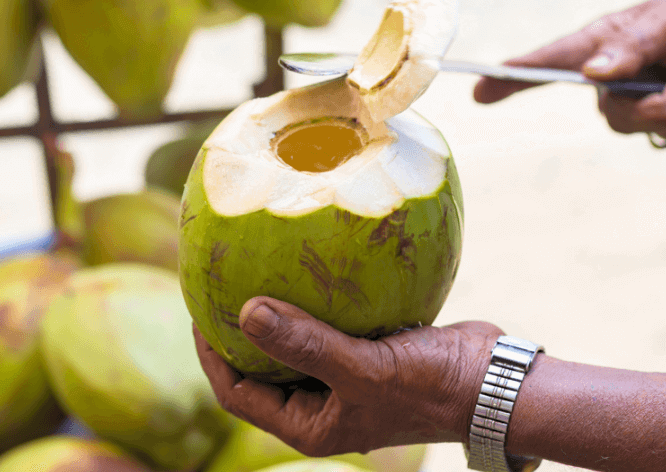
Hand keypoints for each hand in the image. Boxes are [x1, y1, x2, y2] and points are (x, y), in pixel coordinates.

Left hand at [193, 296, 503, 456]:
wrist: (493, 382)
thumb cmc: (431, 389)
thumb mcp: (363, 370)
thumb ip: (306, 343)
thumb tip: (245, 312)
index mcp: (310, 422)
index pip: (238, 392)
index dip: (210, 356)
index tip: (199, 312)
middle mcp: (321, 401)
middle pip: (260, 366)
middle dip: (236, 331)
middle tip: (218, 286)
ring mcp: (343, 374)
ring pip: (293, 342)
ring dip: (274, 313)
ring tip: (251, 271)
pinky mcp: (365, 349)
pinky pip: (325, 324)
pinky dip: (311, 302)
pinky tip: (302, 269)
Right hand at [473, 0, 665, 136]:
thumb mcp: (662, 23)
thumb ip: (629, 44)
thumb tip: (592, 72)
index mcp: (603, 45)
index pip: (549, 63)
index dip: (511, 78)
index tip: (479, 89)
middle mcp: (613, 77)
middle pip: (609, 113)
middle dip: (640, 109)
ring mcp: (637, 101)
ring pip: (638, 126)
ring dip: (665, 112)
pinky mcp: (656, 120)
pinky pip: (661, 134)